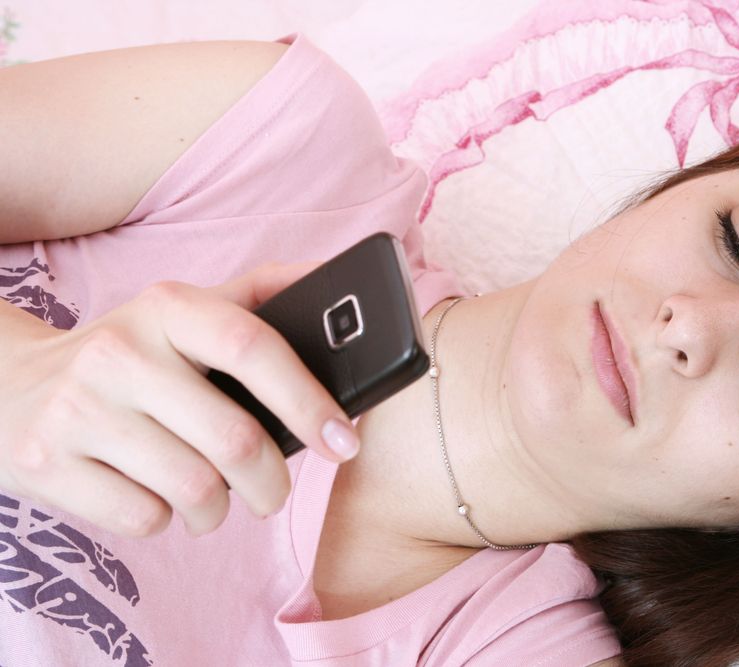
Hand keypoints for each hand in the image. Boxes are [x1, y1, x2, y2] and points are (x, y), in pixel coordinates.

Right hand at [0, 261, 358, 537]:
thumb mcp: (182, 311)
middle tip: (272, 491)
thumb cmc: (127, 354)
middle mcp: (119, 350)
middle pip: (234, 439)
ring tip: (213, 500)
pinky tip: (156, 498)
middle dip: (272, 482)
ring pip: (195, 489)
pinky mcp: (45, 463)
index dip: (309, 399)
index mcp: (167, 306)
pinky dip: (166, 520)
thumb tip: (329, 280)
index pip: (252, 346)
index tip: (342, 441)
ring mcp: (78, 408)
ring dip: (220, 510)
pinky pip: (145, 518)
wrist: (8, 385)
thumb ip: (257, 295)